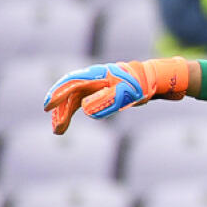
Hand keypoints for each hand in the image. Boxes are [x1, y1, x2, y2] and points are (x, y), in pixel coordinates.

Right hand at [44, 57, 190, 134]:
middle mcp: (94, 79)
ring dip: (66, 114)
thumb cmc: (143, 84)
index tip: (48, 107)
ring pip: (75, 99)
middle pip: (70, 93)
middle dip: (61, 110)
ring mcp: (97, 85)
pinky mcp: (102, 92)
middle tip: (56, 129)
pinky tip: (67, 120)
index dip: (58, 94)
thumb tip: (85, 109)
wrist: (158, 80)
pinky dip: (75, 111)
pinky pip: (83, 101)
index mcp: (98, 75)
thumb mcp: (127, 94)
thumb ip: (107, 100)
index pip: (72, 83)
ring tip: (59, 131)